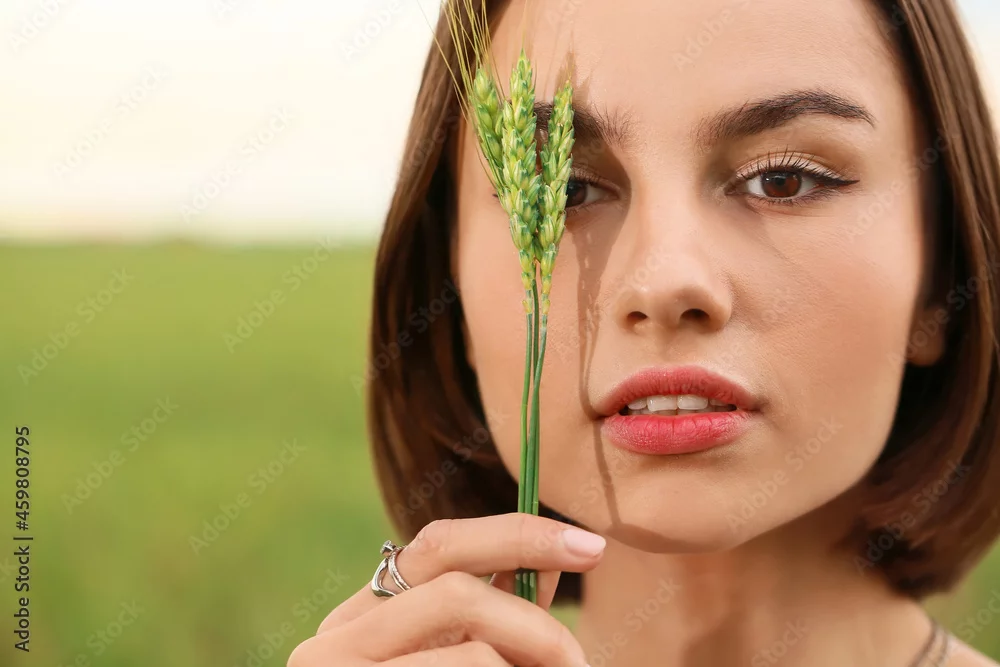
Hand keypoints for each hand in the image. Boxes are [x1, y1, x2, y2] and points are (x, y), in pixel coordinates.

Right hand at [287, 512, 605, 665]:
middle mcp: (335, 639)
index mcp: (362, 617)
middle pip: (454, 583)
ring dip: (534, 663)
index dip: (517, 535)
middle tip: (579, 661)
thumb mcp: (451, 662)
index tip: (590, 545)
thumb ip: (492, 622)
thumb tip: (552, 565)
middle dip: (535, 618)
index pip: (439, 545)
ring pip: (474, 650)